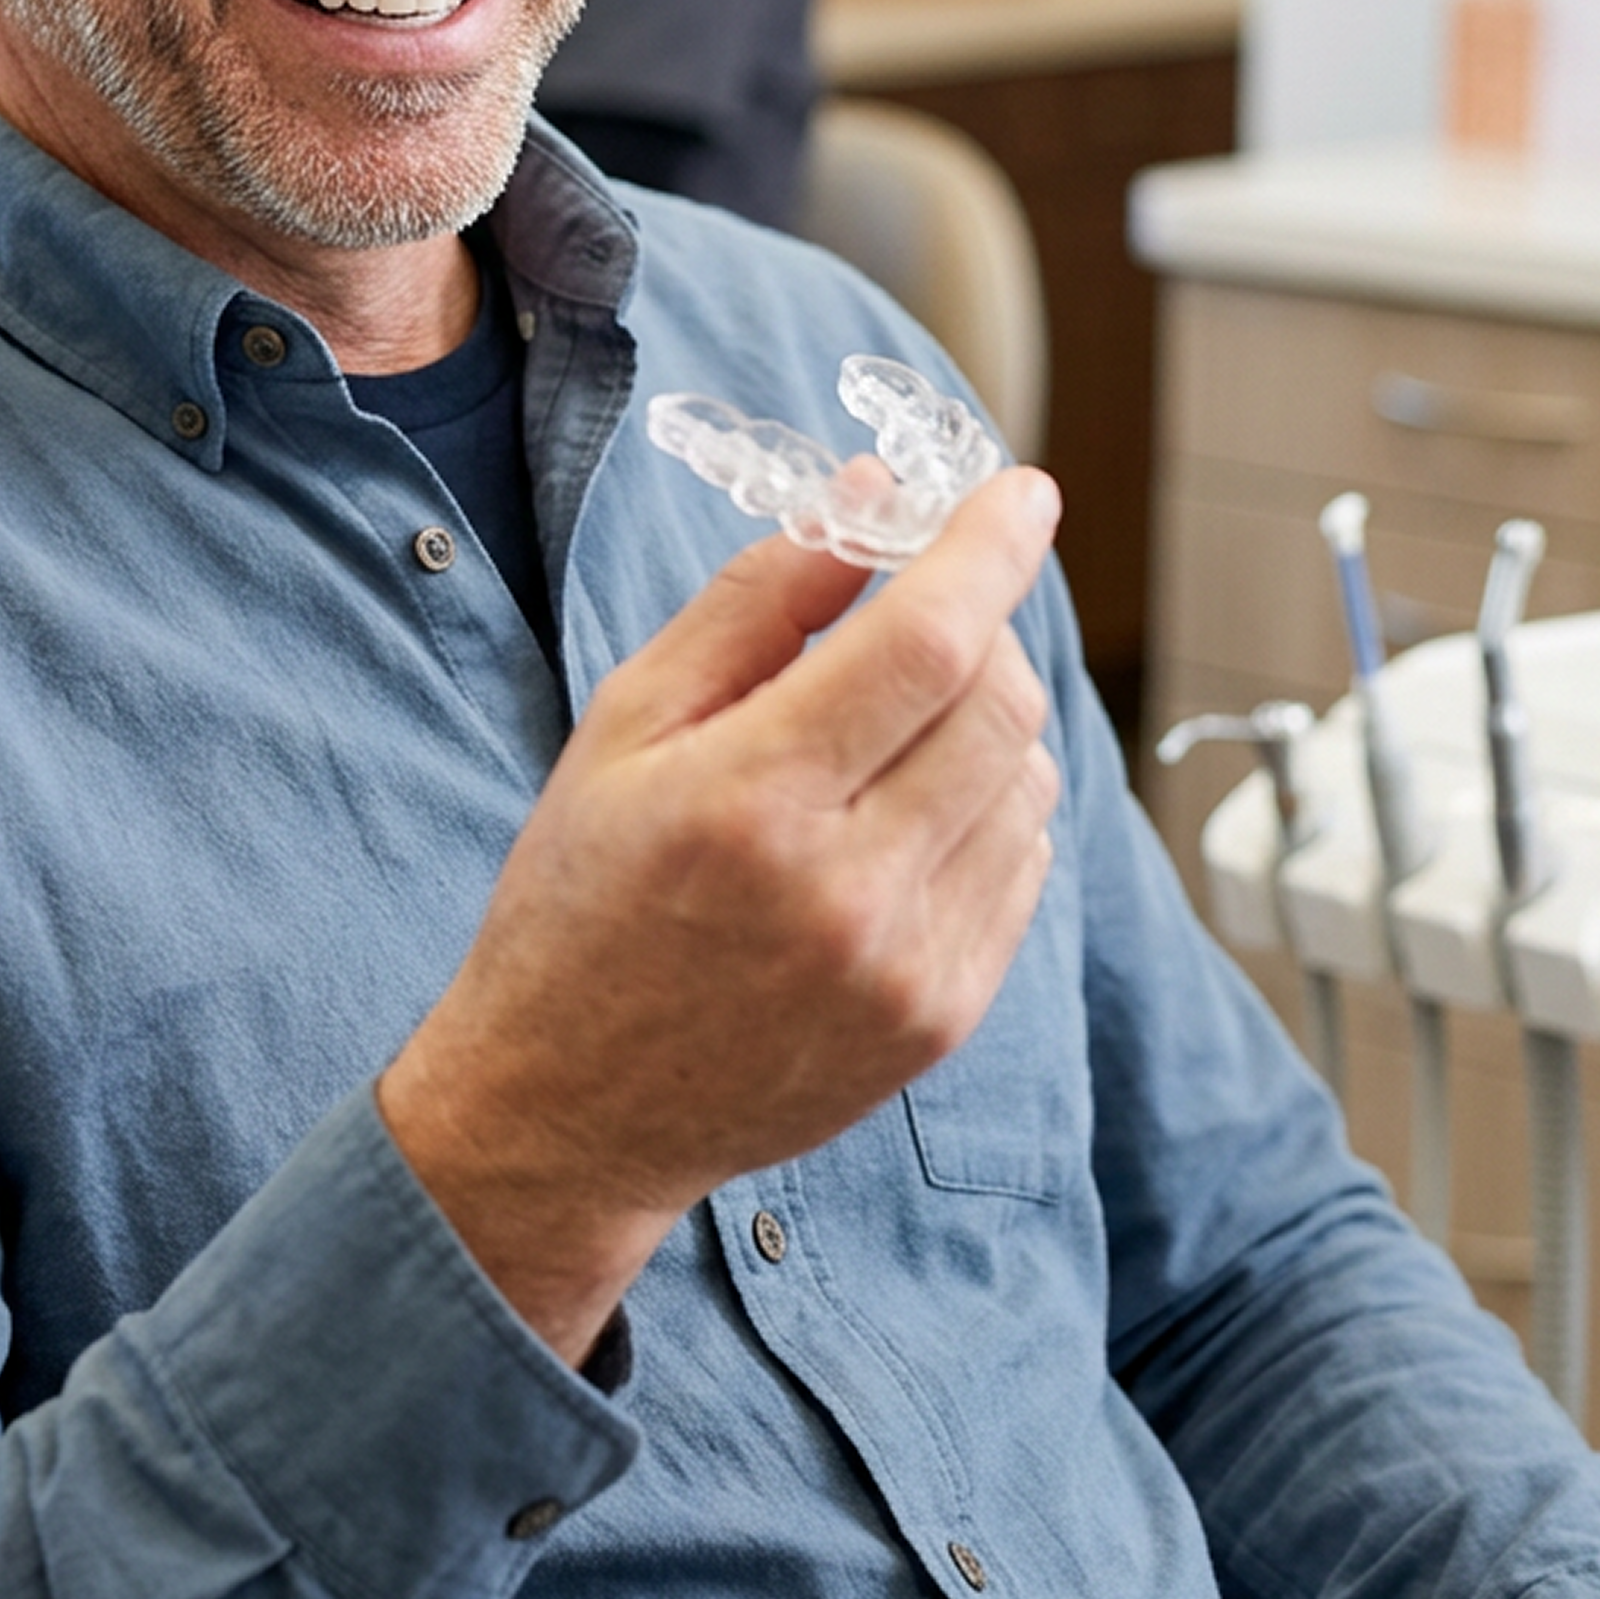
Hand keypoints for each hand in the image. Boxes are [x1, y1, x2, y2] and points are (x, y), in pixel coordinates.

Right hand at [377, 465, 1063, 1360]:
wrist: (571, 1107)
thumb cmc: (581, 898)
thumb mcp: (625, 725)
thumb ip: (752, 604)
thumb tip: (866, 498)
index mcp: (750, 800)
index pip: (926, 642)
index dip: (986, 549)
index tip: (1018, 491)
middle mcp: (848, 889)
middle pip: (1000, 703)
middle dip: (981, 625)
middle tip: (925, 609)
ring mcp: (909, 966)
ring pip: (1028, 781)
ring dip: (985, 720)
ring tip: (890, 728)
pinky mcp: (943, 1019)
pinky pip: (1024, 867)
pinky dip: (989, 807)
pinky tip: (903, 813)